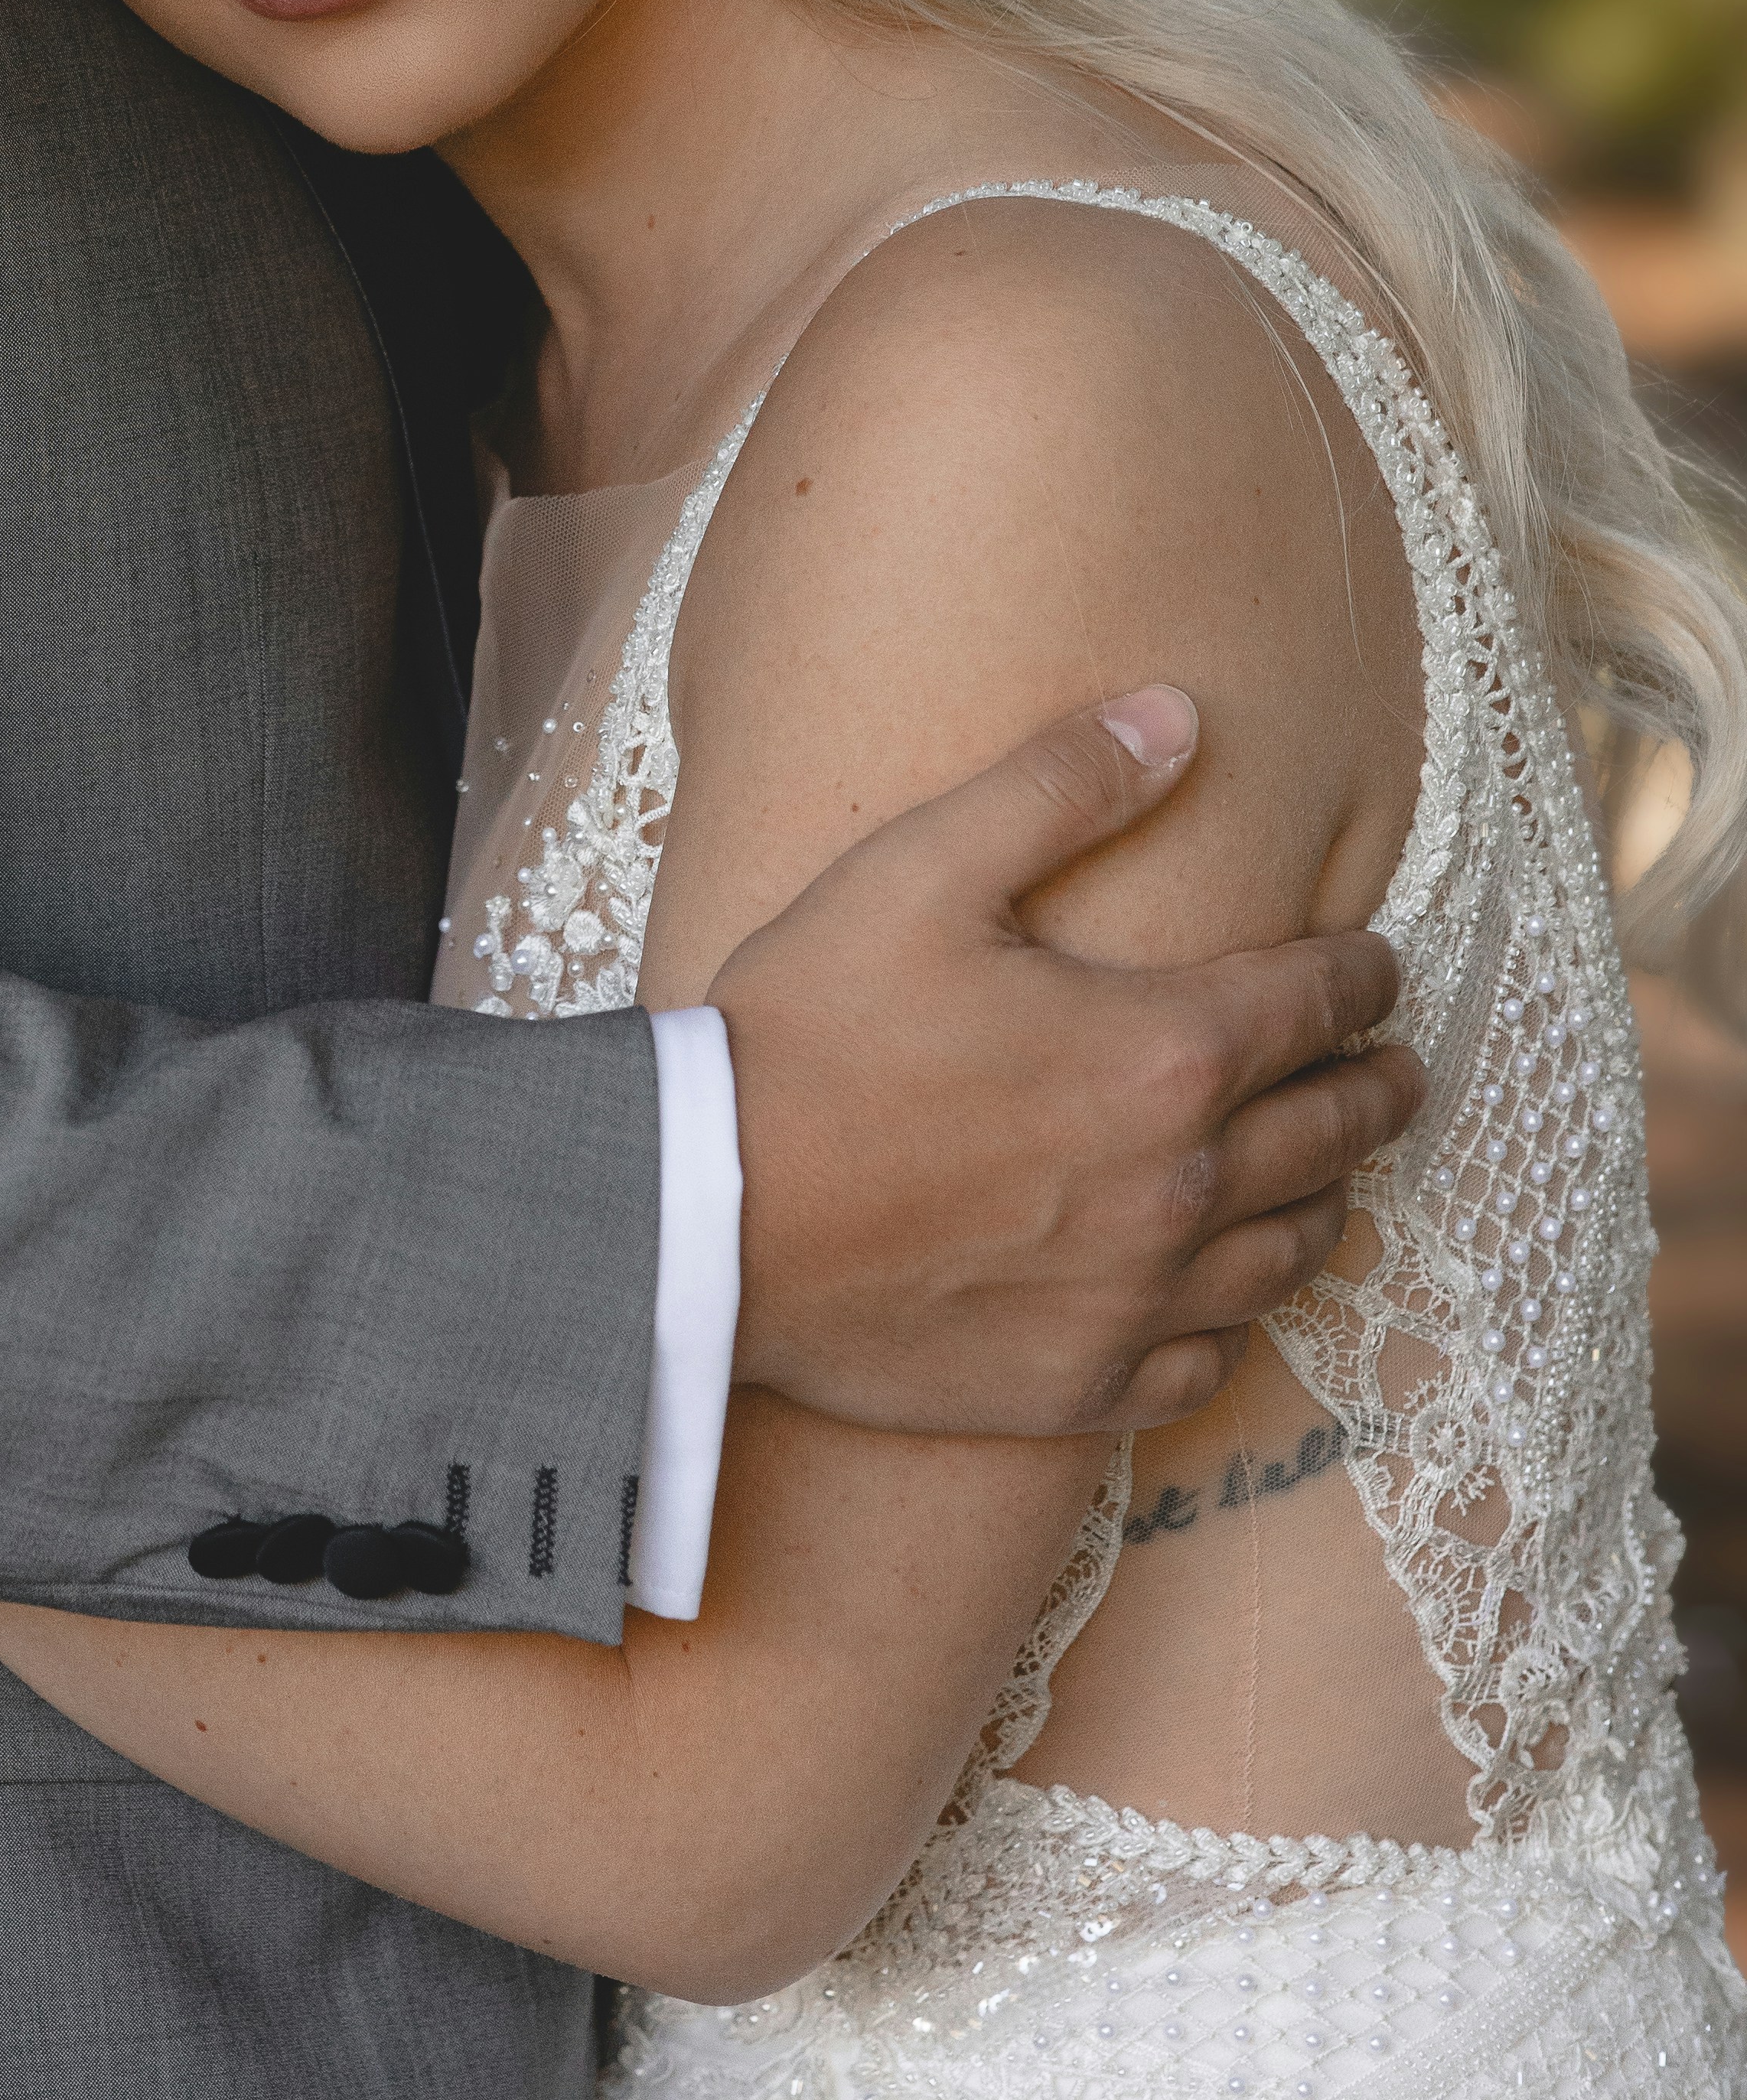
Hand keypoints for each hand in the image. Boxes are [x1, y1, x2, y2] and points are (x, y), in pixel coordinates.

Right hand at [712, 688, 1421, 1434]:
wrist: (705, 1217)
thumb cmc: (809, 1034)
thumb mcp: (923, 869)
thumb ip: (1062, 784)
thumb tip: (1177, 717)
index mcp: (1164, 1052)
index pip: (1319, 1003)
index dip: (1361, 973)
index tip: (1375, 964)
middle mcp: (1181, 1185)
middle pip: (1333, 1130)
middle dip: (1376, 1084)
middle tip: (1394, 1066)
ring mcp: (1137, 1297)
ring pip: (1292, 1250)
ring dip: (1329, 1197)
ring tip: (1334, 1171)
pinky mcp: (1082, 1382)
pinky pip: (1209, 1358)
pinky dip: (1239, 1317)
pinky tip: (1226, 1292)